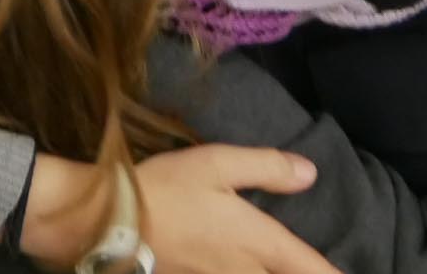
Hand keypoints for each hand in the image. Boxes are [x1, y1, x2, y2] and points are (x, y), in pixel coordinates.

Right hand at [135, 145, 340, 273]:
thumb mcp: (216, 164)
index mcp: (257, 241)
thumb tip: (310, 173)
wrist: (110, 224)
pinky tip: (239, 269)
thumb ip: (265, 168)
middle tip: (317, 271)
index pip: (309, 267)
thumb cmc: (167, 189)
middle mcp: (244, 271)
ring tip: (281, 268)